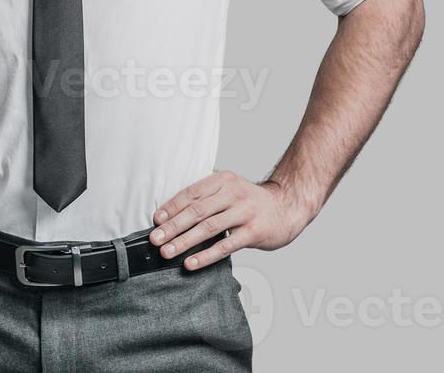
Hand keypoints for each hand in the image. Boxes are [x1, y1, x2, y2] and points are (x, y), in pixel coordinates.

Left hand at [149, 170, 319, 270]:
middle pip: (197, 210)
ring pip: (208, 228)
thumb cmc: (251, 202)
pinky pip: (225, 246)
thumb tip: (171, 211)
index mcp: (223, 180)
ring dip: (184, 241)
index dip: (172, 207)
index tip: (156, 220)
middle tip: (155, 239)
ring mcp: (245, 213)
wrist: (288, 208)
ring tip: (167, 252)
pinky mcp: (254, 232)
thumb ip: (207, 195)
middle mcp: (233, 194)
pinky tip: (191, 263)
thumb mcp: (230, 189)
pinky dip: (206, 255)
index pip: (192, 193)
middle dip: (173, 226)